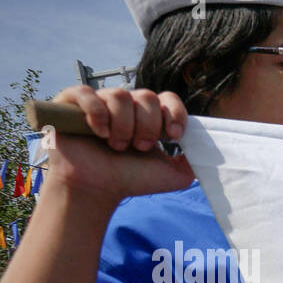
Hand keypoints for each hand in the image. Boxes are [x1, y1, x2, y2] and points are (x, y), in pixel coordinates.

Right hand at [45, 86, 193, 205]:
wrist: (99, 190)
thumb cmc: (132, 180)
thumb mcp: (175, 175)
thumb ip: (195, 161)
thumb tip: (210, 149)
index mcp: (150, 117)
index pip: (169, 98)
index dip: (174, 113)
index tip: (172, 136)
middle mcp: (127, 106)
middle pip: (146, 96)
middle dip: (147, 126)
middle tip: (139, 148)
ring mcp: (100, 102)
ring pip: (120, 96)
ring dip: (123, 126)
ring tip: (116, 146)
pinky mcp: (71, 105)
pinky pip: (86, 93)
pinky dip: (97, 112)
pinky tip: (99, 132)